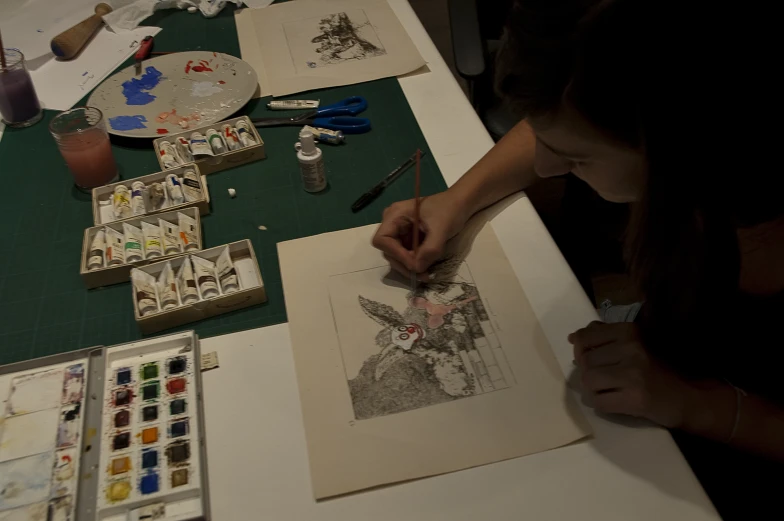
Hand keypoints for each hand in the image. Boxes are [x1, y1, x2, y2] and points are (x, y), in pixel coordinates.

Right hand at [372, 191, 468, 278]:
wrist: (460, 204)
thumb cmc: (449, 210)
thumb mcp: (441, 229)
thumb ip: (429, 249)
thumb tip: (417, 269)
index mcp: (395, 215)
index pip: (382, 240)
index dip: (396, 254)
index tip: (414, 264)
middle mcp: (393, 223)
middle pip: (388, 251)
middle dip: (404, 264)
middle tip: (422, 274)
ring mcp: (399, 232)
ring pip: (396, 256)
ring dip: (410, 267)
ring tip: (426, 275)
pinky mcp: (407, 239)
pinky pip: (406, 255)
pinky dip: (415, 264)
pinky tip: (426, 269)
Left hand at [570, 321, 694, 427]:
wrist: (689, 394)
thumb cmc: (658, 366)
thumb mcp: (635, 341)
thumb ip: (605, 335)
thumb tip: (574, 337)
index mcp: (629, 331)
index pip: (584, 338)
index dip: (581, 350)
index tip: (591, 357)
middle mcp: (631, 348)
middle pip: (584, 361)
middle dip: (588, 371)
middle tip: (604, 378)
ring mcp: (633, 374)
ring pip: (588, 381)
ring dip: (593, 389)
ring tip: (609, 390)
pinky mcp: (635, 399)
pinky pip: (599, 403)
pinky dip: (601, 404)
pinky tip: (614, 401)